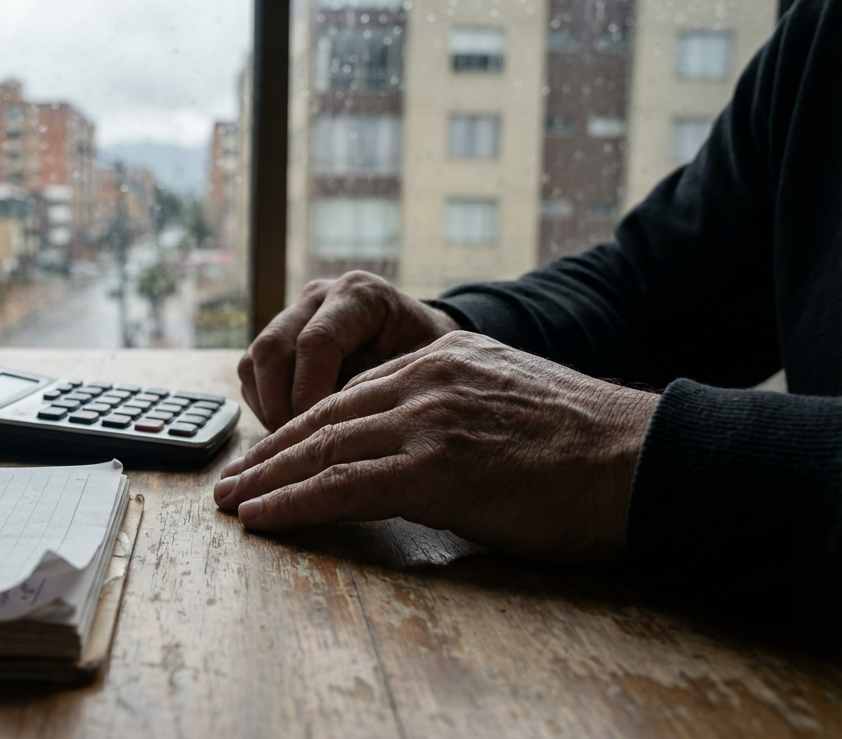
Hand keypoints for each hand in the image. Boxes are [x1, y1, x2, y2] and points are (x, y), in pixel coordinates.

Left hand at [215, 331, 659, 563]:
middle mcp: (426, 379)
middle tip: (231, 481)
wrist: (645, 460)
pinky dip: (295, 504)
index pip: (350, 395)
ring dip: (268, 481)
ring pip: (323, 449)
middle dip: (270, 454)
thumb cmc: (589, 449)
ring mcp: (428, 421)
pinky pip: (344, 487)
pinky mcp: (436, 468)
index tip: (269, 456)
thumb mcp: (508, 405)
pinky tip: (263, 518)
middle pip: (324, 419)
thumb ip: (454, 412)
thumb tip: (416, 450)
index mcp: (443, 359)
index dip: (302, 429)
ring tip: (233, 504)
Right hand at [239, 271, 459, 431]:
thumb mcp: (425, 371)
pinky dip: (263, 406)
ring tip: (293, 444)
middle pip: (272, 347)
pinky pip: (252, 373)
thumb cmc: (433, 364)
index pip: (315, 342)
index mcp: (360, 296)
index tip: (321, 435)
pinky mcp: (279, 338)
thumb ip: (388, 391)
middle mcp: (321, 297)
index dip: (310, 393)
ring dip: (266, 408)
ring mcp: (295, 314)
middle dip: (279, 405)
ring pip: (254, 361)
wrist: (428, 349)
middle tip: (297, 448)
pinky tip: (291, 432)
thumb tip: (346, 436)